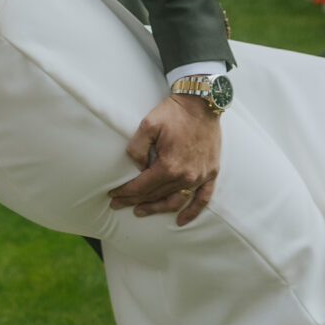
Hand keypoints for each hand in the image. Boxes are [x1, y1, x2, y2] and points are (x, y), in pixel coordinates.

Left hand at [108, 93, 222, 225]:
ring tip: (141, 211)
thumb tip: (137, 167)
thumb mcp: (147, 125)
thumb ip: (137, 149)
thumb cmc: (174, 112)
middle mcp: (186, 176)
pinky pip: (203, 199)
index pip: (142, 187)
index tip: (113, 195)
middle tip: (118, 204)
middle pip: (156, 195)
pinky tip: (180, 221)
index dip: (126, 192)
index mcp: (169, 166)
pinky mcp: (211, 173)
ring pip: (175, 201)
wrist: (202, 102)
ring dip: (157, 209)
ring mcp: (200, 176)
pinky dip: (192, 212)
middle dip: (134, 201)